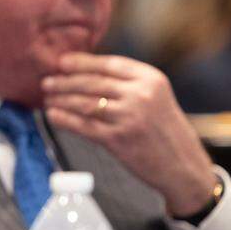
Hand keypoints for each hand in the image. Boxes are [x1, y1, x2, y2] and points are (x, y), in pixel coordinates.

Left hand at [42, 53, 216, 215]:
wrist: (184, 166)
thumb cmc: (165, 131)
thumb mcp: (157, 97)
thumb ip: (129, 84)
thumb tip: (87, 73)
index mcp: (151, 79)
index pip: (109, 64)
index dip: (82, 62)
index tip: (62, 62)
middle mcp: (141, 94)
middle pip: (93, 82)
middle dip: (65, 81)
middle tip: (47, 82)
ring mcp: (129, 117)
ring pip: (85, 103)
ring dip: (61, 99)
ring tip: (47, 98)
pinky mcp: (118, 139)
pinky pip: (84, 126)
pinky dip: (64, 119)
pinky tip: (53, 116)